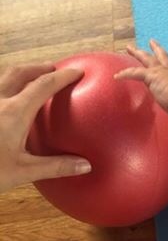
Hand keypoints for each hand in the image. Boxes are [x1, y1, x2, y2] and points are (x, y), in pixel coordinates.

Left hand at [0, 63, 91, 193]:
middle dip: (39, 68)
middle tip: (53, 70)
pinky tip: (6, 102)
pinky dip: (4, 88)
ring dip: (19, 74)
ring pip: (1, 78)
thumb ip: (56, 166)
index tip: (77, 72)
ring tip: (30, 79)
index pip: (43, 85)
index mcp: (14, 112)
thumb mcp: (24, 172)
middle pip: (19, 73)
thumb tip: (86, 165)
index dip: (62, 77)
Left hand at [114, 39, 167, 115]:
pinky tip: (117, 76)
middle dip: (155, 49)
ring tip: (129, 48)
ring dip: (137, 53)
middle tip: (151, 42)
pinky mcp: (150, 76)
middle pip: (160, 56)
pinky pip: (134, 73)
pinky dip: (125, 74)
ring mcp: (159, 71)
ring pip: (145, 58)